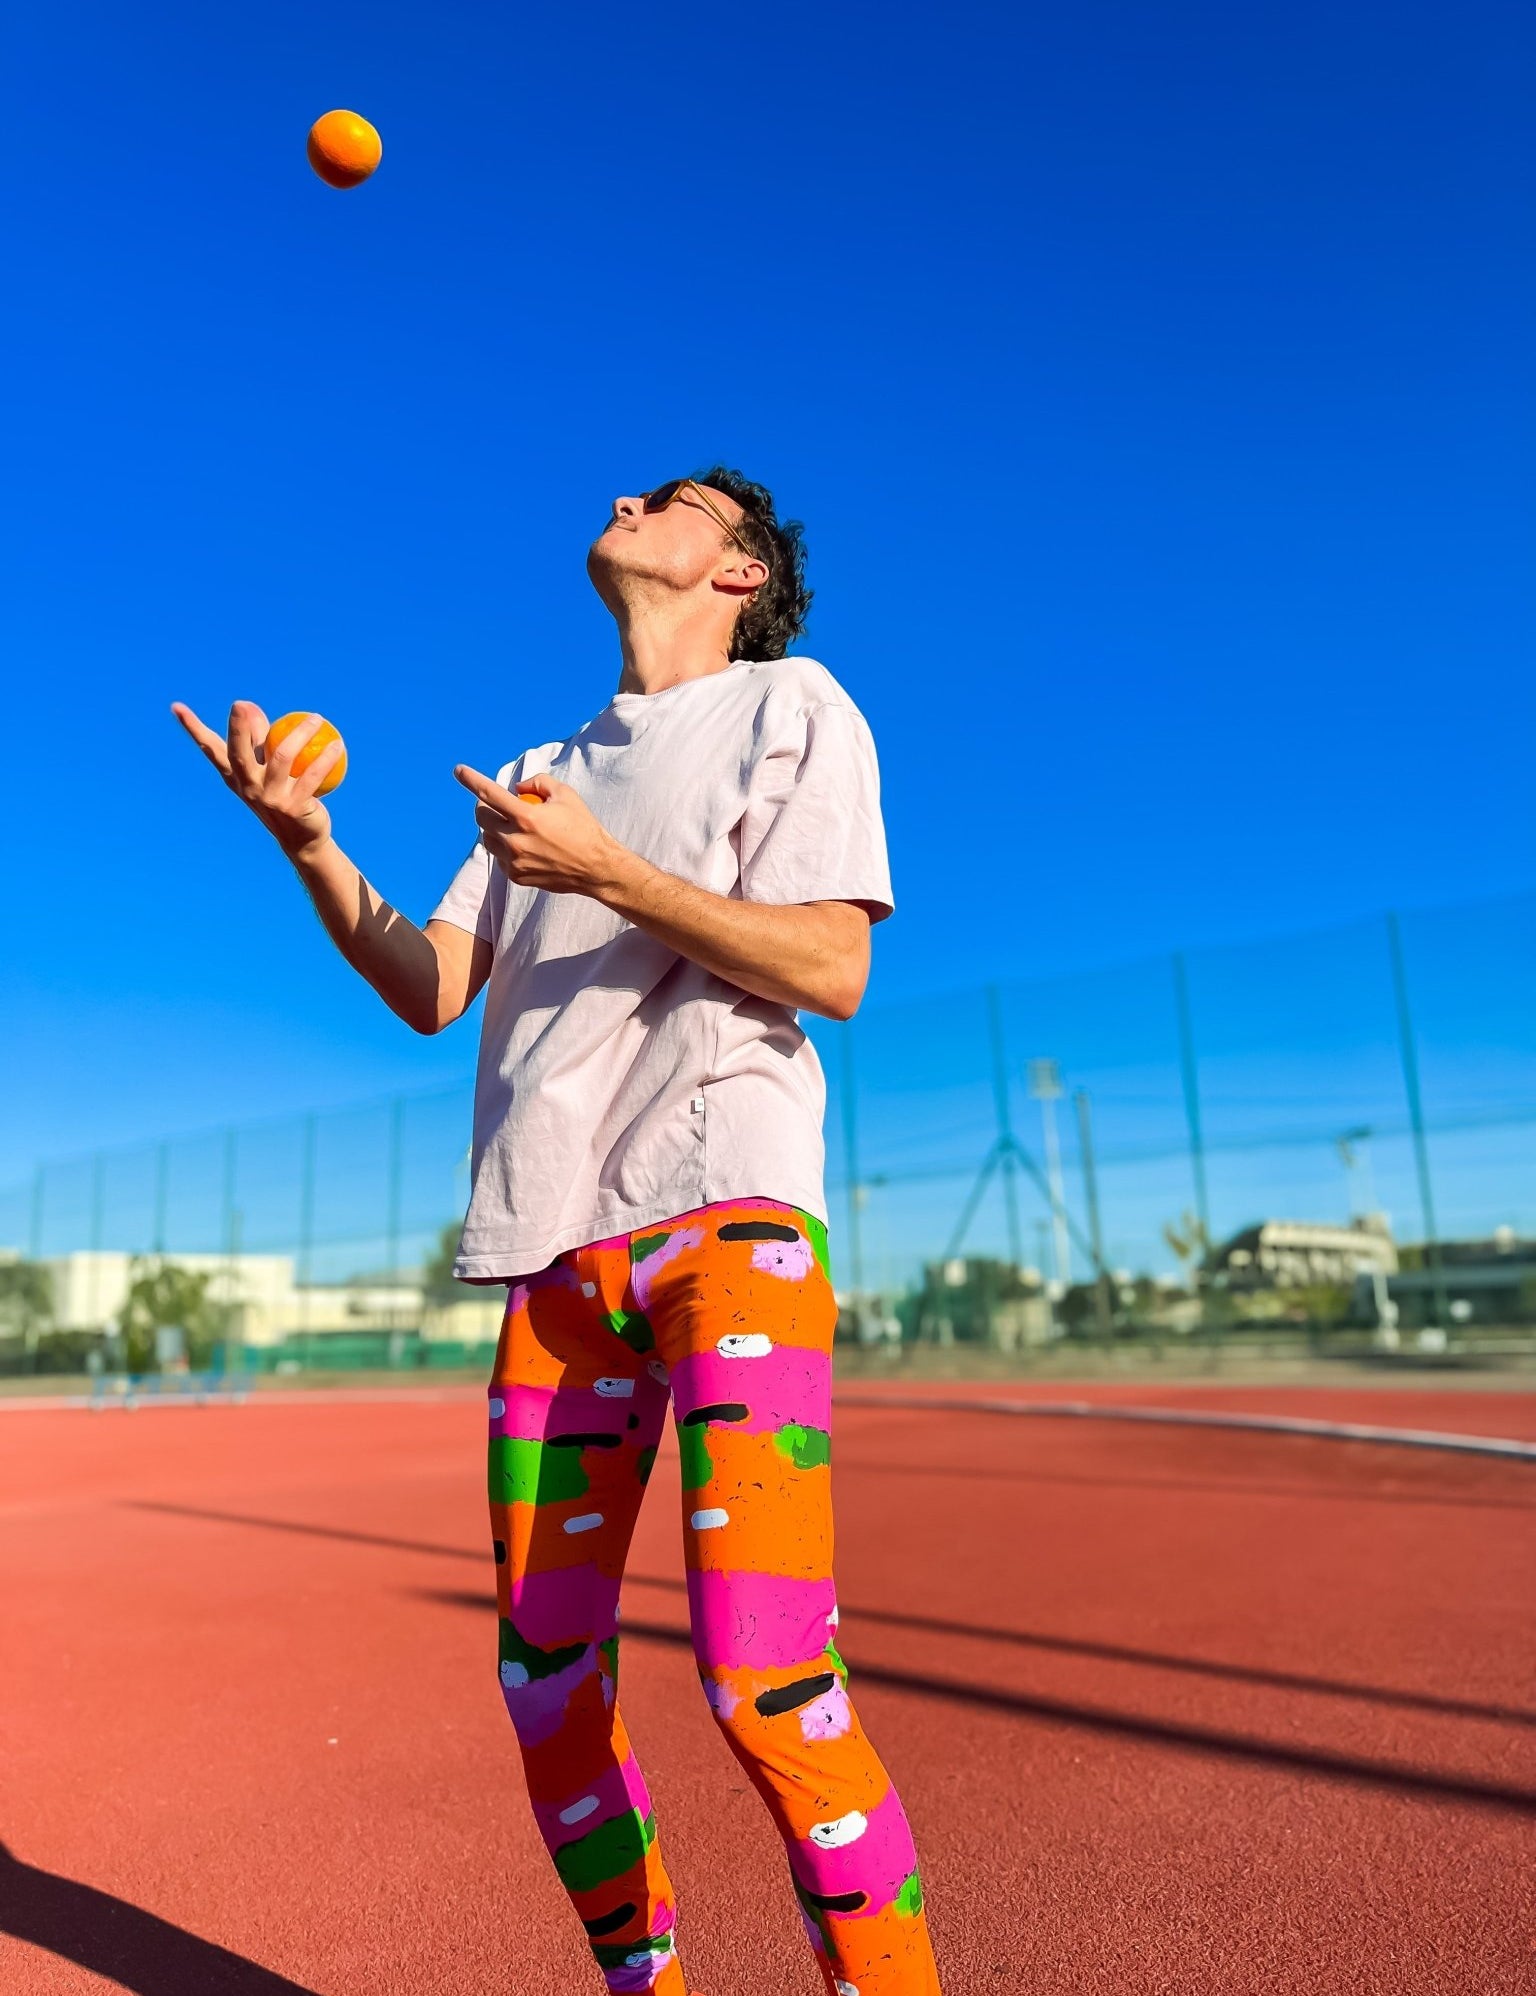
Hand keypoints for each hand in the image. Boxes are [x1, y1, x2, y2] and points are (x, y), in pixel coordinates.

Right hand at [171, 701, 342, 861]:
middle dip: (236, 728)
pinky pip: (311, 776)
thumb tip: (249, 706)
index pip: (210, 748)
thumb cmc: (282, 794)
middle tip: (239, 704)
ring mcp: (268, 798)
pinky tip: (337, 745)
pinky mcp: (292, 806)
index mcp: (236, 775)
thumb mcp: (267, 768)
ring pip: (282, 757)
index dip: (193, 728)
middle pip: (238, 752)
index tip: (175, 707)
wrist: (301, 838)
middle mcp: (247, 786)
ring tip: (318, 719)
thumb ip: (260, 738)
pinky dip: (325, 759)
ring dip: (301, 734)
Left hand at [454, 766, 633, 897]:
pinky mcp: (516, 876)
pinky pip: (499, 857)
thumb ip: (538, 783)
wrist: (595, 868)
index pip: (489, 793)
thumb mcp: (565, 794)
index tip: (459, 771)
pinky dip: (505, 848)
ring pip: (487, 838)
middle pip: (481, 817)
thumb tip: (517, 788)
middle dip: (485, 806)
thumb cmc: (583, 828)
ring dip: (494, 827)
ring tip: (513, 826)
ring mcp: (514, 861)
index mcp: (527, 817)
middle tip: (498, 804)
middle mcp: (516, 840)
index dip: (471, 779)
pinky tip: (524, 846)